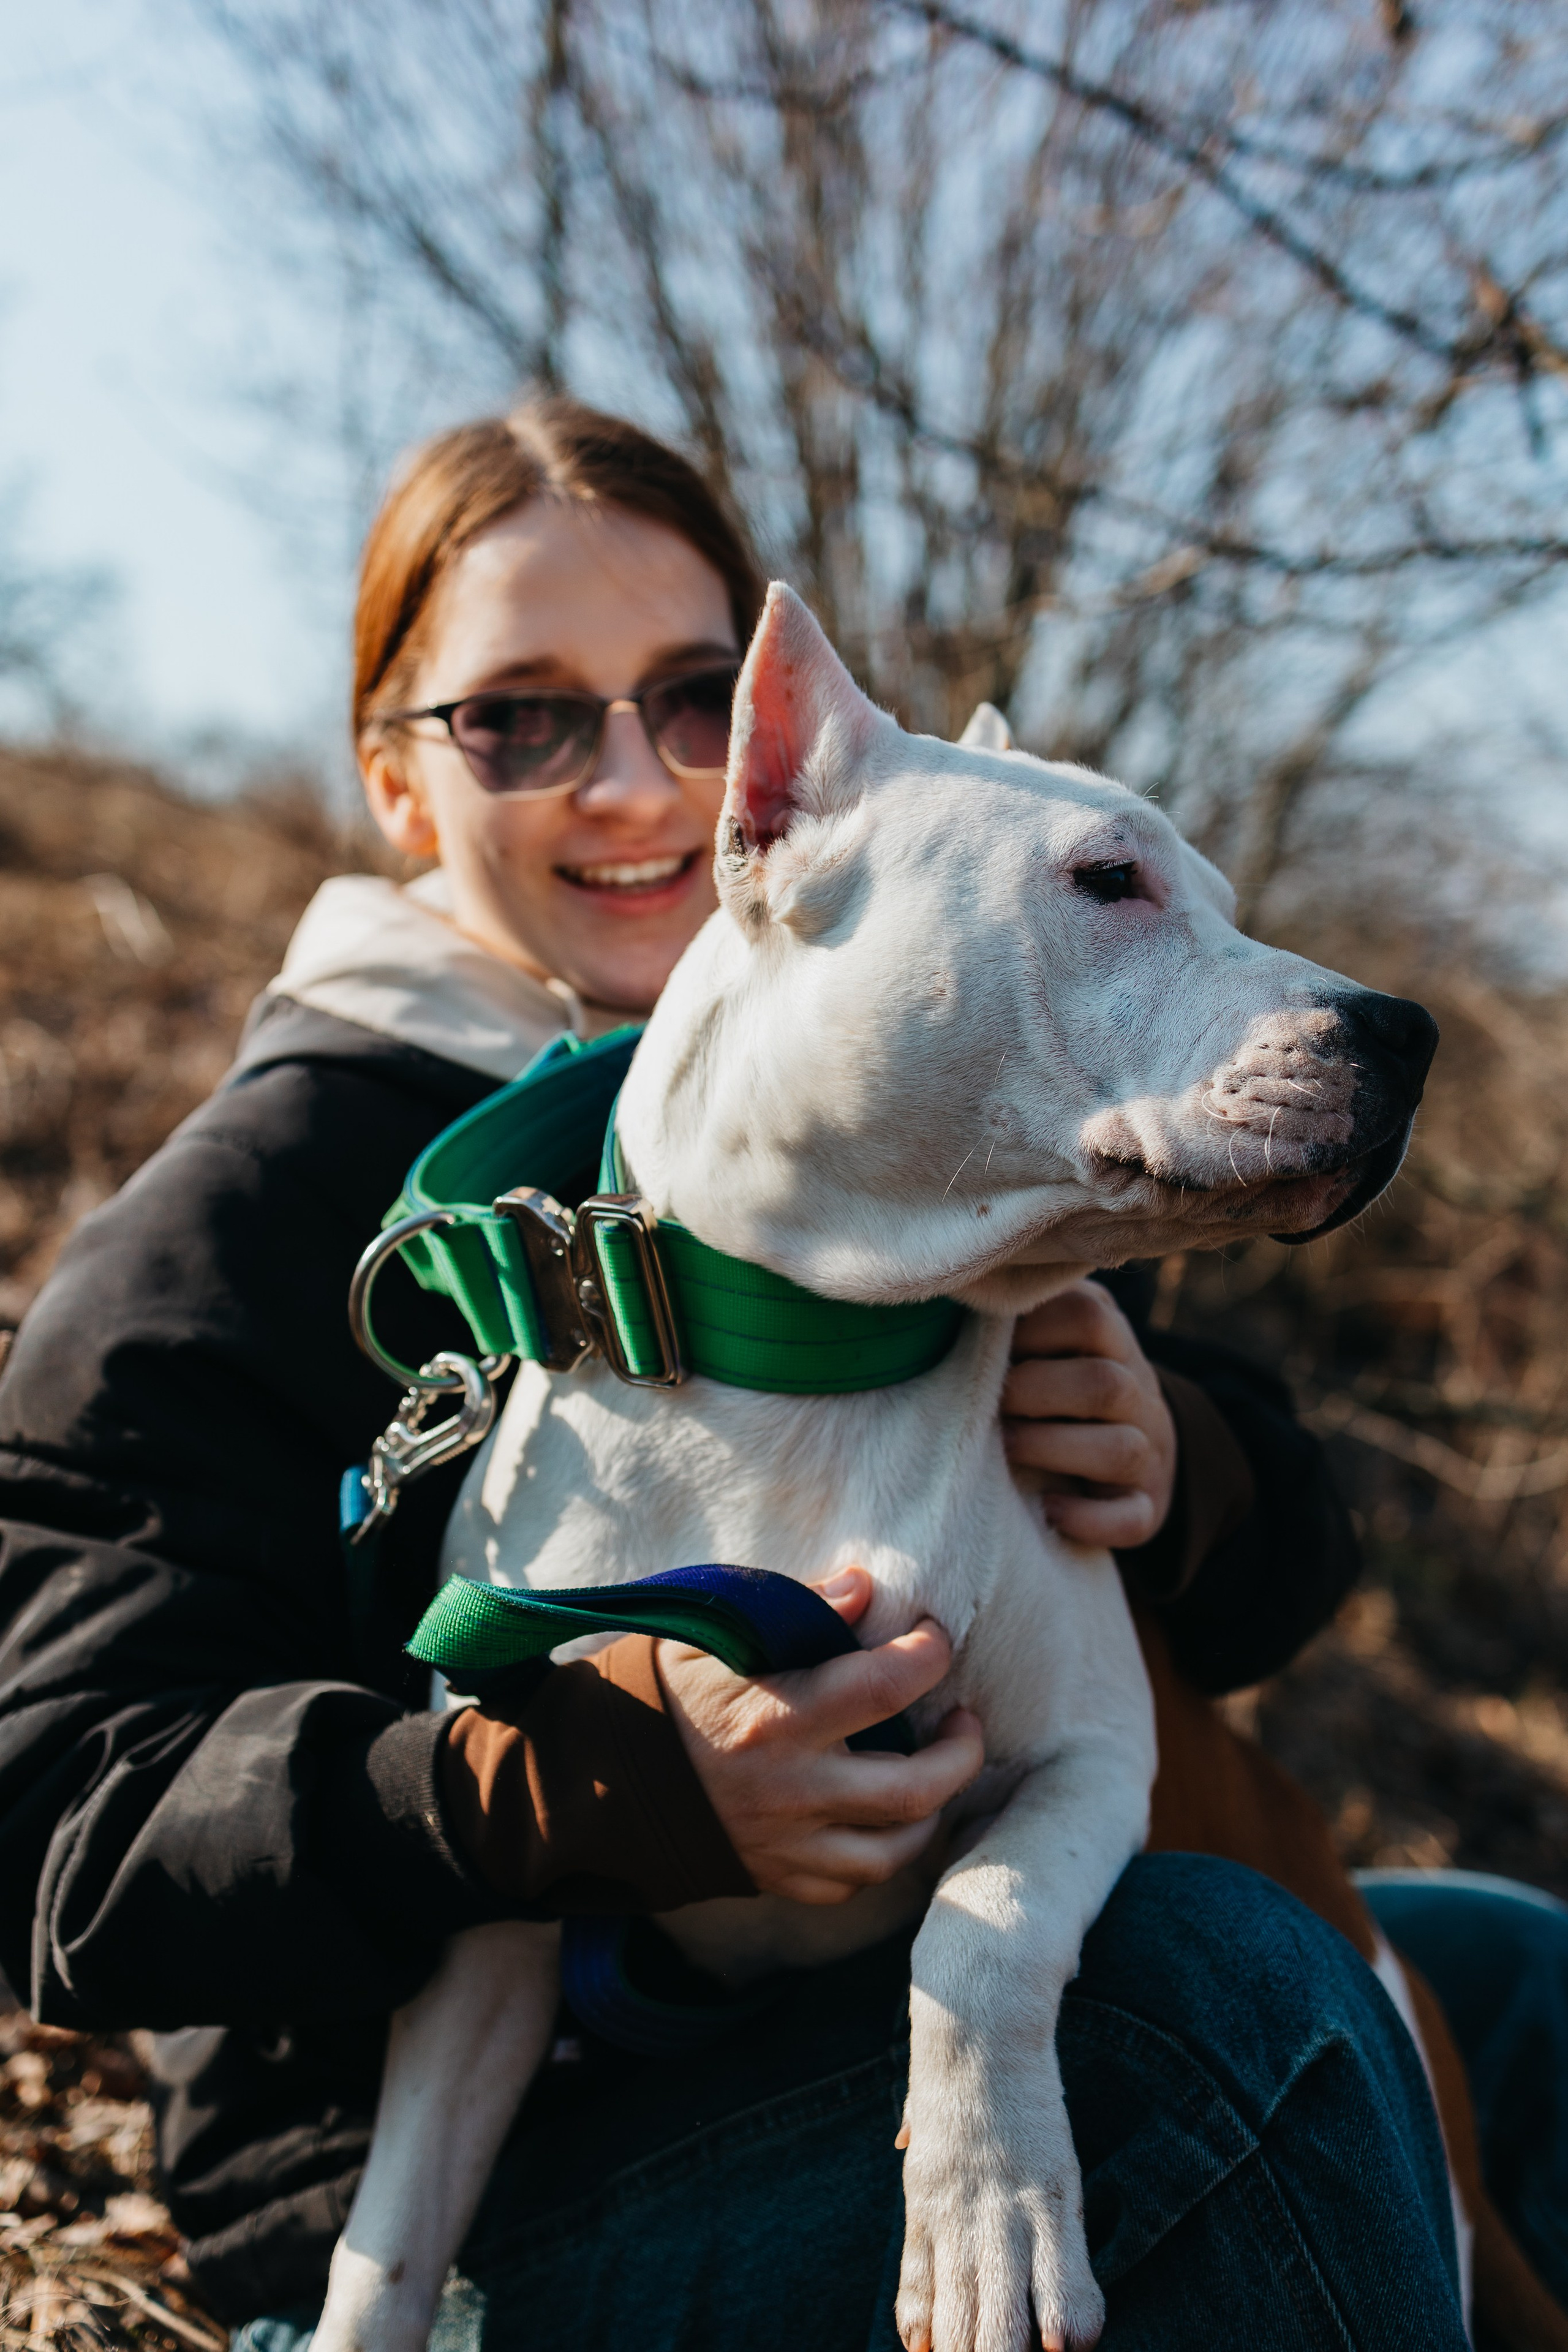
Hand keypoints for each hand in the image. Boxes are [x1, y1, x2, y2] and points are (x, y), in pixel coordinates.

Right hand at [656, 1567, 982, 1903]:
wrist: (595, 1780)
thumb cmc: (659, 1694)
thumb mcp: (711, 1634)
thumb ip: (794, 1610)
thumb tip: (864, 1587)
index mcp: (775, 1719)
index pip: (884, 1685)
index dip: (928, 1656)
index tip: (934, 1637)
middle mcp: (790, 1790)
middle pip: (915, 1789)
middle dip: (961, 1753)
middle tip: (965, 1720)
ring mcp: (784, 1845)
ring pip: (894, 1850)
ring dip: (932, 1810)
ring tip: (935, 1773)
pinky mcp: (774, 1878)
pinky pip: (851, 1883)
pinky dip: (879, 1850)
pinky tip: (881, 1816)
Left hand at [1002, 1279, 1176, 1549]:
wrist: (1131, 1451)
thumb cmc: (1060, 1385)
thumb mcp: (1052, 1340)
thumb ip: (1019, 1319)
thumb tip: (953, 1301)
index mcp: (1112, 1340)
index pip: (1087, 1316)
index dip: (1031, 1329)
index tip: (986, 1344)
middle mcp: (1139, 1394)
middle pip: (1104, 1384)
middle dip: (1036, 1392)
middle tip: (992, 1401)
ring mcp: (1148, 1454)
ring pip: (1121, 1449)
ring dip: (1053, 1448)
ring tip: (1006, 1447)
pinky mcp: (1145, 1507)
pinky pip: (1130, 1517)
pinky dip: (1088, 1517)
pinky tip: (1047, 1510)